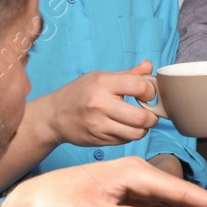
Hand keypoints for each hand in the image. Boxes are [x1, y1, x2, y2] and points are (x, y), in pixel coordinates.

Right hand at [39, 62, 159, 146]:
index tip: (147, 94)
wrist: (54, 115)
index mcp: (103, 83)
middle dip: (152, 117)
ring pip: (136, 133)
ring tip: (138, 122)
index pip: (141, 86)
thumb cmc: (80, 93)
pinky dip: (129, 135)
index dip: (150, 91)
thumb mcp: (101, 77)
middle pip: (142, 117)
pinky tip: (123, 127)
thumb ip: (128, 74)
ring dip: (143, 129)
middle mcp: (100, 104)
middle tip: (149, 113)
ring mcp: (98, 124)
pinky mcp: (98, 140)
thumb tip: (149, 66)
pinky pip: (125, 141)